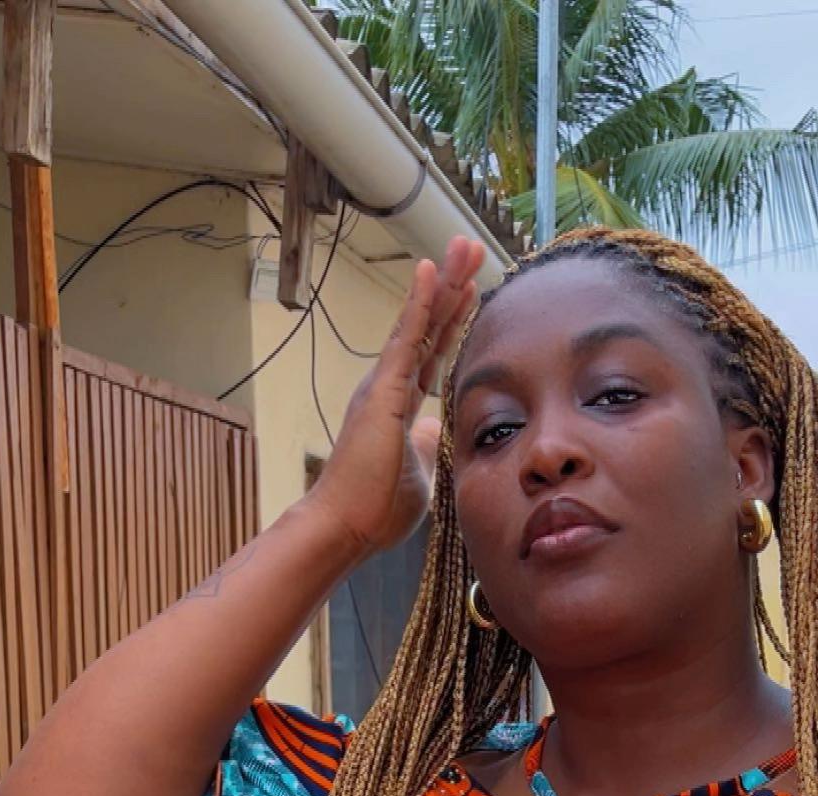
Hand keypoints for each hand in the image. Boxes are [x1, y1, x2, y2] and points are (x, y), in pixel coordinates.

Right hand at [314, 236, 485, 561]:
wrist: (345, 527)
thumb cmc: (374, 510)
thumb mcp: (416, 474)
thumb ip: (424, 446)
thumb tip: (433, 427)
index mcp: (399, 405)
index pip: (433, 352)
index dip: (452, 320)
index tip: (471, 289)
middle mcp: (389, 386)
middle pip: (428, 326)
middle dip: (452, 287)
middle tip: (471, 247)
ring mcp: (385, 385)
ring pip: (419, 322)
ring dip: (443, 284)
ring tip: (462, 246)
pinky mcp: (383, 391)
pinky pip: (406, 338)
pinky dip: (420, 303)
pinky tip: (432, 270)